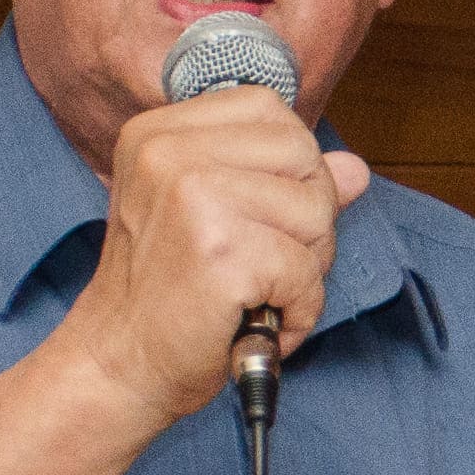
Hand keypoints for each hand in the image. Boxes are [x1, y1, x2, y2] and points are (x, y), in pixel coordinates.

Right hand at [57, 88, 371, 428]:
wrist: (119, 363)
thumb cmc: (167, 295)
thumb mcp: (216, 220)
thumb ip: (284, 184)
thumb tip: (355, 168)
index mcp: (159, 133)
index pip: (270, 110)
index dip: (290, 167)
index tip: (260, 214)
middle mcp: (168, 153)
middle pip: (303, 155)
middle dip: (309, 217)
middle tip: (265, 262)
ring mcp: (193, 197)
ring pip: (316, 211)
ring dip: (306, 267)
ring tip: (258, 292)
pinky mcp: (221, 251)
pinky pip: (307, 271)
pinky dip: (300, 309)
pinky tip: (258, 318)